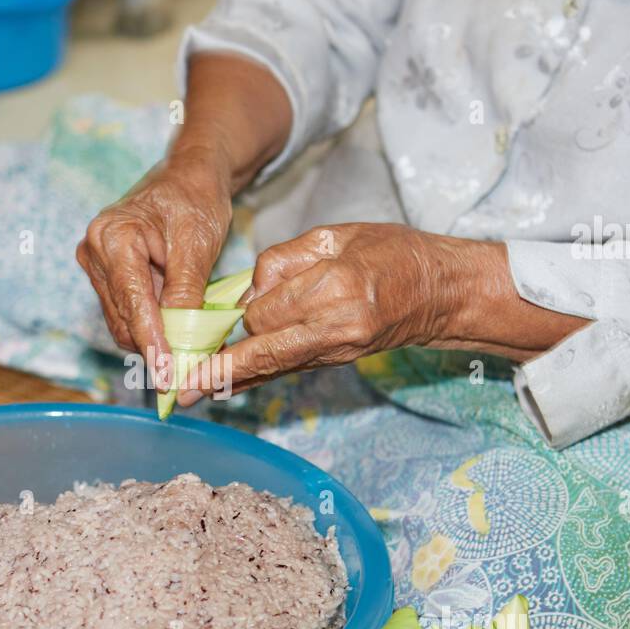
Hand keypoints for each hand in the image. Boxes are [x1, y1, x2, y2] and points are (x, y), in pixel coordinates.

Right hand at [76, 153, 232, 369]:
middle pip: (124, 318)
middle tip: (190, 369)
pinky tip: (178, 329)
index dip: (152, 342)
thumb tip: (179, 341)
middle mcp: (95, 252)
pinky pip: (128, 313)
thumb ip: (184, 292)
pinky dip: (153, 326)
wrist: (189, 177)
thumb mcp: (198, 243)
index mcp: (112, 236)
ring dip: (156, 338)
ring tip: (191, 346)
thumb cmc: (195, 198)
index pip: (132, 302)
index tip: (167, 375)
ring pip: (124, 321)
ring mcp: (97, 266)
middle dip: (156, 345)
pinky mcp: (107, 277)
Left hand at [178, 222, 588, 405]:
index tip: (217, 313)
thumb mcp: (338, 235)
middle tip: (191, 358)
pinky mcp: (336, 361)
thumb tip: (247, 292)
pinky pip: (286, 369)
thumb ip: (286, 261)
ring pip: (271, 364)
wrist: (441, 293)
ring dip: (230, 375)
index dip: (242, 309)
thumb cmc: (392, 252)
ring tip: (188, 393)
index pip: (268, 306)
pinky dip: (254, 375)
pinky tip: (223, 386)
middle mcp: (338, 326)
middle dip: (233, 340)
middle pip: (264, 340)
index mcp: (338, 287)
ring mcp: (339, 350)